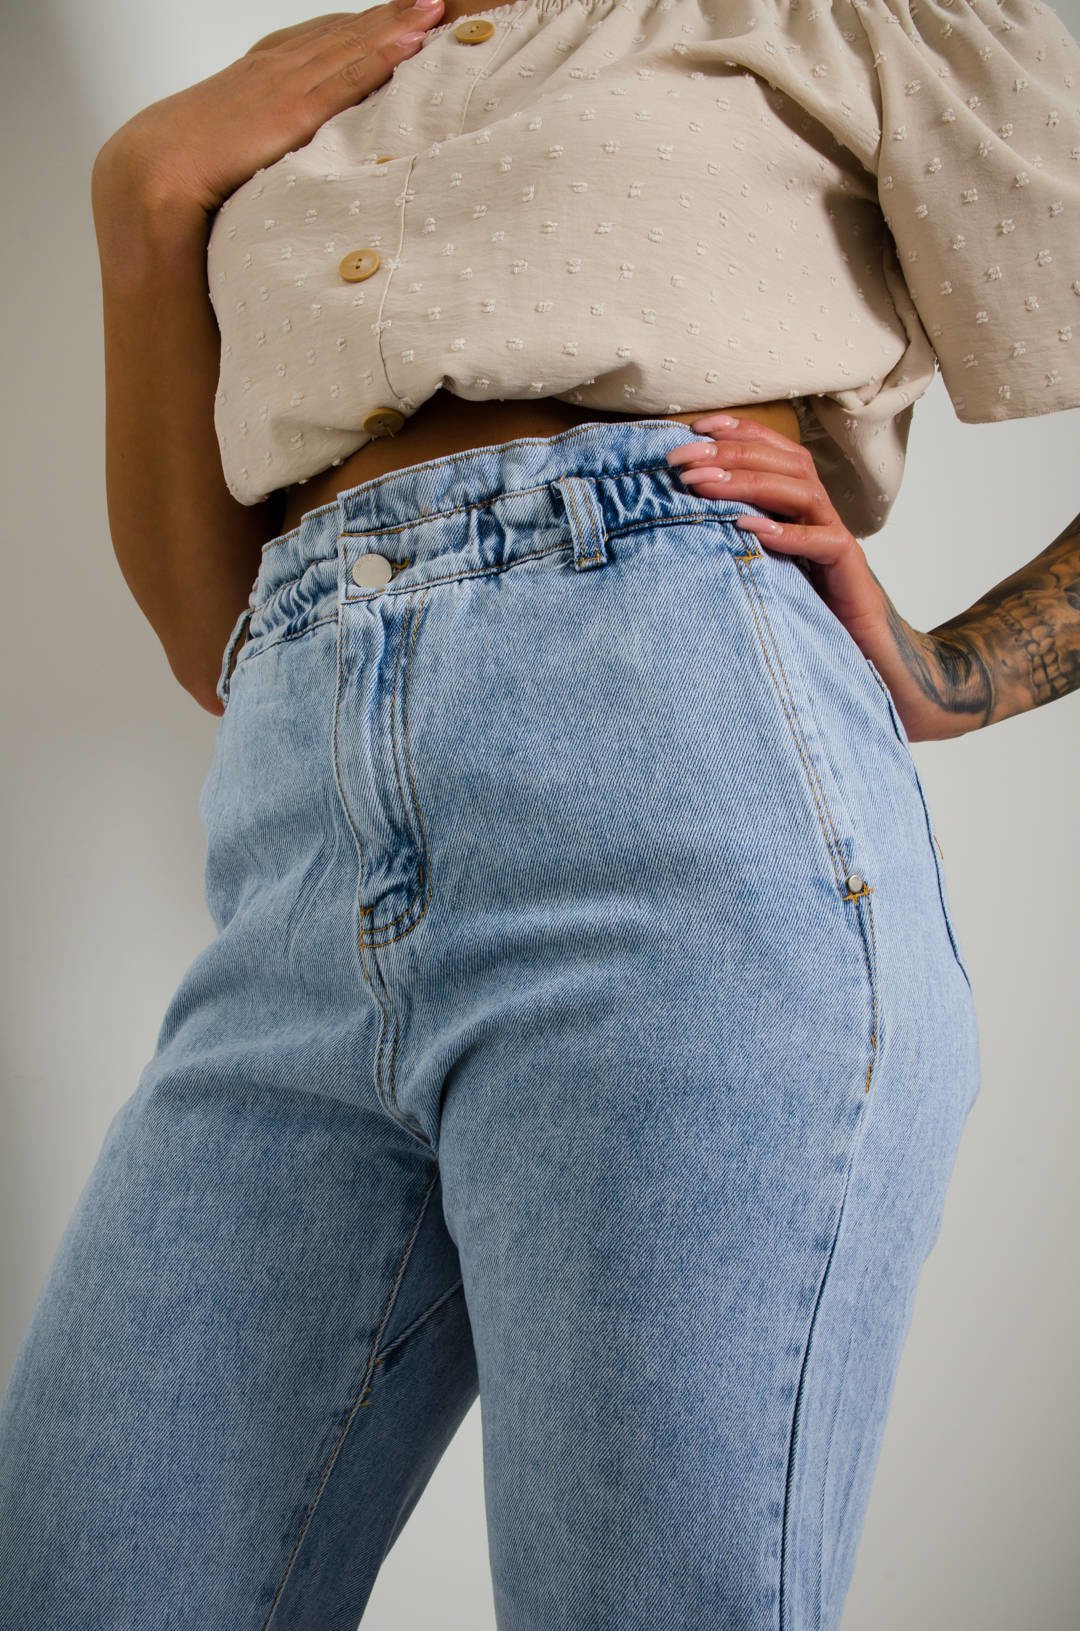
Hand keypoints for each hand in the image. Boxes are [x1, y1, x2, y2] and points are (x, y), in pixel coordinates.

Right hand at [91, 0, 444, 215]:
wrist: (150, 177)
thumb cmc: (182, 177)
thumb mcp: (226, 155)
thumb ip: (256, 152)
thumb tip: (274, 175)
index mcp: (256, 79)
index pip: (316, 44)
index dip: (356, 29)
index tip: (394, 17)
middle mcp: (273, 70)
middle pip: (340, 35)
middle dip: (386, 16)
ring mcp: (283, 86)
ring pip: (351, 45)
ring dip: (396, 24)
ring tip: (434, 6)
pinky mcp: (292, 111)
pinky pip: (348, 75)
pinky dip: (383, 53)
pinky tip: (413, 38)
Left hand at [665, 413, 967, 741]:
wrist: (866, 654)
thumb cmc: (809, 609)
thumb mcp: (764, 567)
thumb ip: (737, 540)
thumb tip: (679, 523)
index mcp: (802, 506)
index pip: (774, 452)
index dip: (739, 432)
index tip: (694, 426)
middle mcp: (821, 513)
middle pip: (783, 463)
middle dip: (730, 453)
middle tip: (682, 458)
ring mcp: (836, 538)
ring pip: (799, 492)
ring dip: (747, 482)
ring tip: (702, 484)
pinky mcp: (847, 569)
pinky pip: (821, 542)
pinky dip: (785, 532)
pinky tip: (747, 527)